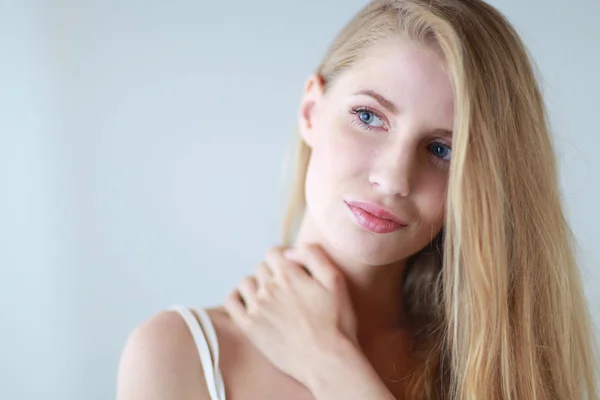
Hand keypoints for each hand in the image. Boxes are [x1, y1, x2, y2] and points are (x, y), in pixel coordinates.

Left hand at [224, 244, 357, 386]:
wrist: (327, 361)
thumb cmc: (336, 322)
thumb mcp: (335, 281)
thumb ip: (313, 256)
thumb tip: (290, 252)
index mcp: (289, 274)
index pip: (273, 253)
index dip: (283, 258)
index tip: (291, 269)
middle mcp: (269, 287)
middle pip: (261, 268)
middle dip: (272, 273)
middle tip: (286, 289)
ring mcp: (257, 307)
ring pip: (246, 283)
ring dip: (255, 285)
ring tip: (269, 298)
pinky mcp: (249, 327)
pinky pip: (231, 302)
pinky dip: (237, 298)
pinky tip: (249, 304)